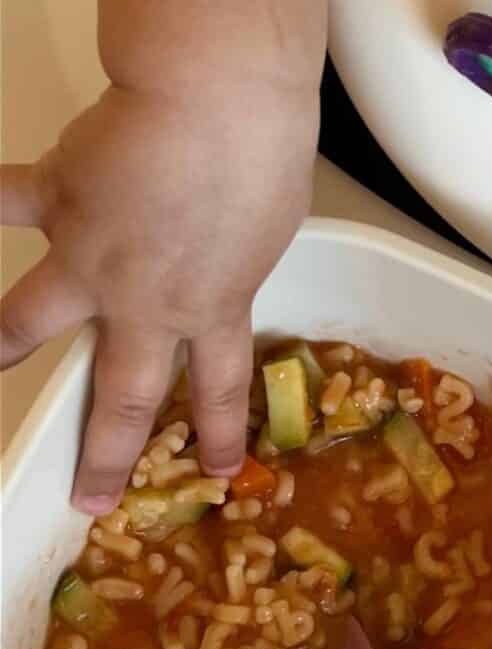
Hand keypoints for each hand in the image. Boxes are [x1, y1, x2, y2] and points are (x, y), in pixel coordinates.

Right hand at [2, 58, 318, 513]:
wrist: (216, 109)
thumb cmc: (263, 167)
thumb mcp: (265, 240)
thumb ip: (231, 268)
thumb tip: (216, 266)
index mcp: (211, 312)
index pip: (218, 392)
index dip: (220, 438)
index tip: (219, 474)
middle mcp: (146, 304)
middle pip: (124, 397)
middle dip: (104, 456)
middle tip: (88, 498)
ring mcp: (90, 259)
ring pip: (33, 318)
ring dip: (4, 344)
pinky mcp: (55, 201)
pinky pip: (2, 201)